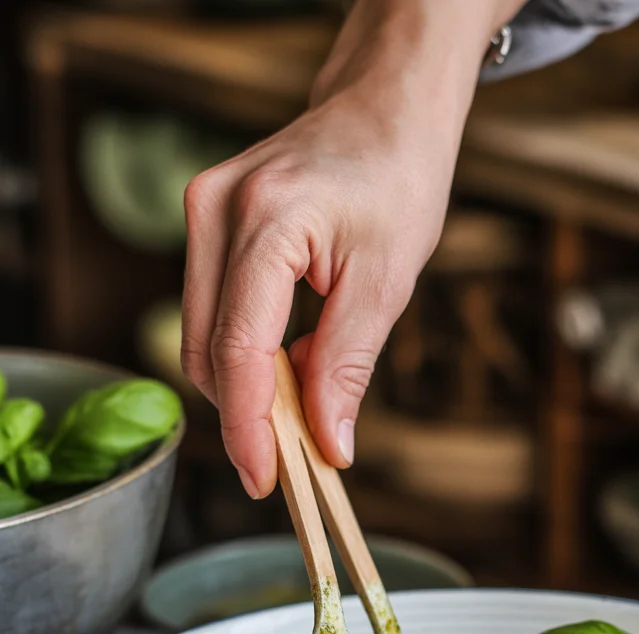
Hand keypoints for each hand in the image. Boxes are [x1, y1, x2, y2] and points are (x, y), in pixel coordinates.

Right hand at [181, 0, 519, 497]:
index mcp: (265, 220)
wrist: (385, 110)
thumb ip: (347, 366)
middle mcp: (215, 210)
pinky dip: (247, 352)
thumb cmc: (398, 180)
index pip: (237, 348)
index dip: (248, 427)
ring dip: (248, 386)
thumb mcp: (388, 281)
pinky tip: (291, 364)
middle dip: (247, 416)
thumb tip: (328, 446)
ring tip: (305, 408)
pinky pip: (212, 309)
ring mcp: (201, 210)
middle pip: (206, 350)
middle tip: (297, 461)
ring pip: (202, 335)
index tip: (267, 481)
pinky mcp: (206, 221)